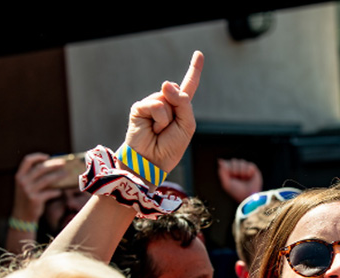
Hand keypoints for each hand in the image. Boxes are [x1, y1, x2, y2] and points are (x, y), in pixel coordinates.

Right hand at [11, 153, 67, 221]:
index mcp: (19, 176)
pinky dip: (56, 192)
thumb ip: (34, 177)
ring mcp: (28, 190)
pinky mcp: (35, 199)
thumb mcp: (26, 186)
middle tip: (64, 163)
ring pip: (47, 179)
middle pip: (40, 168)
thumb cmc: (27, 199)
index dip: (38, 156)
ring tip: (66, 174)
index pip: (27, 160)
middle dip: (53, 164)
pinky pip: (50, 192)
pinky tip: (59, 192)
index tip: (47, 156)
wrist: (22, 216)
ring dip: (58, 176)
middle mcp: (22, 181)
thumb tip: (53, 167)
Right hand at [123, 51, 203, 172]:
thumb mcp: (187, 125)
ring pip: (167, 99)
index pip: (188, 86)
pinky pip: (157, 105)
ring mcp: (152, 104)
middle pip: (178, 91)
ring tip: (159, 131)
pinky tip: (153, 130)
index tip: (199, 54)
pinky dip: (159, 120)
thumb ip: (184, 103)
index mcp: (179, 108)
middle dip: (179, 109)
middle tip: (170, 129)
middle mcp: (165, 103)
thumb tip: (165, 83)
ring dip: (168, 119)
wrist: (152, 161)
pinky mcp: (140, 108)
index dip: (194, 70)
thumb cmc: (170, 148)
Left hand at [217, 158, 262, 202]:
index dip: (227, 166)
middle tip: (236, 176)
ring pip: (241, 161)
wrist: (248, 195)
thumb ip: (222, 172)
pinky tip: (248, 177)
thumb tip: (220, 161)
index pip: (227, 163)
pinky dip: (248, 171)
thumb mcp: (226, 183)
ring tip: (243, 178)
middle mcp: (238, 171)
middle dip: (234, 169)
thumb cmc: (237, 192)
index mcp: (231, 174)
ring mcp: (246, 170)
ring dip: (241, 170)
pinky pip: (249, 164)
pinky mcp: (253, 170)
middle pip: (234, 161)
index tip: (229, 173)